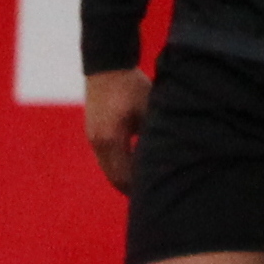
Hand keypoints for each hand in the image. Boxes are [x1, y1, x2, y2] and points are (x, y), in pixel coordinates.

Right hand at [84, 69, 150, 194]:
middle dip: (132, 188)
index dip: (140, 187)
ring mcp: (93, 138)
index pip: (124, 175)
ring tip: (145, 185)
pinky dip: (120, 165)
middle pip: (115, 176)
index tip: (157, 194)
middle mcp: (98, 142)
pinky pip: (106, 158)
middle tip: (153, 196)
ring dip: (125, 177)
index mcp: (111, 139)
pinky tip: (135, 167)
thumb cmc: (132, 87)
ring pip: (109, 168)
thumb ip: (155, 134)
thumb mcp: (149, 110)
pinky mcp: (93, 132)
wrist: (107, 67)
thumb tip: (171, 156)